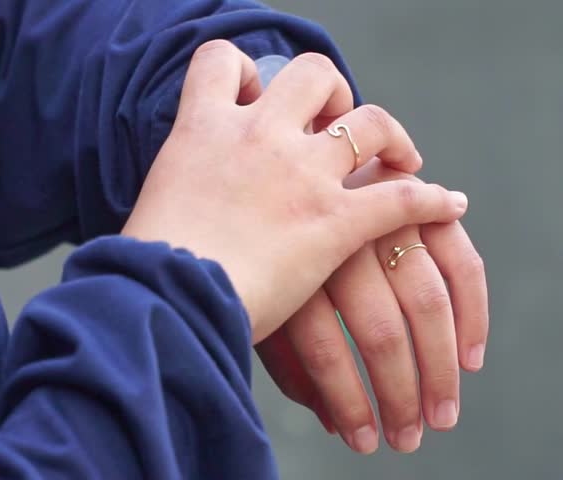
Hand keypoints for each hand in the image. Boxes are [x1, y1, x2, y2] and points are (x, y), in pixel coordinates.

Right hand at [122, 40, 467, 342]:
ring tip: (400, 158)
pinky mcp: (335, 222)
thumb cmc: (150, 264)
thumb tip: (193, 195)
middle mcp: (258, 136)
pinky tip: (447, 203)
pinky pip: (402, 197)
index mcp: (203, 127)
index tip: (253, 95)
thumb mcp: (158, 201)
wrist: (164, 299)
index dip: (243, 70)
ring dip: (391, 137)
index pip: (221, 61)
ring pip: (371, 123)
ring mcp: (302, 175)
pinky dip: (432, 199)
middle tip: (335, 122)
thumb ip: (187, 180)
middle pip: (313, 73)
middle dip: (332, 92)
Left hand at [257, 158, 487, 454]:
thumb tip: (327, 418)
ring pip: (427, 301)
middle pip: (380, 331)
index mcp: (285, 262)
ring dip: (440, 369)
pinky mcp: (414, 200)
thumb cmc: (258, 244)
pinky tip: (471, 357)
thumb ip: (285, 353)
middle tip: (409, 438)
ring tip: (442, 415)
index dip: (348, 403)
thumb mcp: (259, 293)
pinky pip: (462, 262)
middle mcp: (335, 236)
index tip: (361, 440)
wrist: (273, 154)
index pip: (326, 349)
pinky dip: (474, 313)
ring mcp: (381, 213)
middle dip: (400, 396)